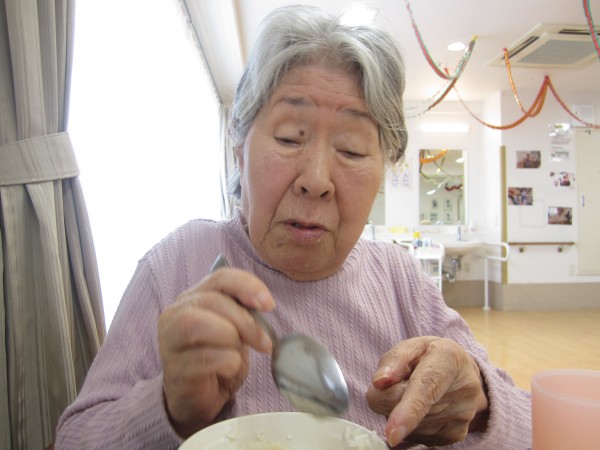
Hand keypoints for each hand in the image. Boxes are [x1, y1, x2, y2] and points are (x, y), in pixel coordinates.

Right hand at [158, 265, 274, 437]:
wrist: (200, 399)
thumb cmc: (218, 359)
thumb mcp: (235, 329)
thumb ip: (244, 312)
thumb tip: (264, 304)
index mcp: (193, 298)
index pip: (220, 277)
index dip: (247, 286)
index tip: (269, 305)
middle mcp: (175, 314)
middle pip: (212, 300)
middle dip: (244, 321)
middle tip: (264, 342)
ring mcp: (170, 342)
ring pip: (197, 324)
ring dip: (230, 338)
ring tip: (239, 353)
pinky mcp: (174, 369)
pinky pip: (204, 358)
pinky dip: (226, 362)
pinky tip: (229, 369)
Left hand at [366, 336, 488, 446]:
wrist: (464, 372)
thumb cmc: (430, 356)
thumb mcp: (411, 346)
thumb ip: (392, 361)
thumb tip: (378, 383)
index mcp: (448, 358)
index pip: (425, 388)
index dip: (407, 411)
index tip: (392, 433)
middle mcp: (461, 389)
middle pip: (401, 406)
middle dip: (388, 396)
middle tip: (401, 382)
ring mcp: (461, 416)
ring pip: (407, 426)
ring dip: (399, 411)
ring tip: (416, 393)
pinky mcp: (456, 435)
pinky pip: (416, 437)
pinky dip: (411, 425)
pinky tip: (424, 408)